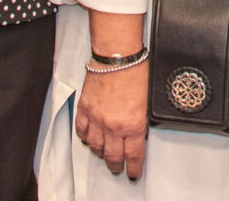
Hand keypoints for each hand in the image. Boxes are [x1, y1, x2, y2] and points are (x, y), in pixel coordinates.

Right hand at [76, 63, 147, 178]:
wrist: (117, 55)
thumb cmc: (135, 70)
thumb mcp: (146, 101)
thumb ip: (139, 120)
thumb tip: (138, 131)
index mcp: (133, 124)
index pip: (134, 155)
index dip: (134, 168)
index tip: (133, 173)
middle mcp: (113, 126)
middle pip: (113, 156)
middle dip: (116, 165)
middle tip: (118, 168)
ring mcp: (97, 118)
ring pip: (95, 146)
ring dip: (100, 153)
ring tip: (104, 155)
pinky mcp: (85, 109)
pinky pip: (82, 131)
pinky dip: (85, 138)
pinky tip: (89, 139)